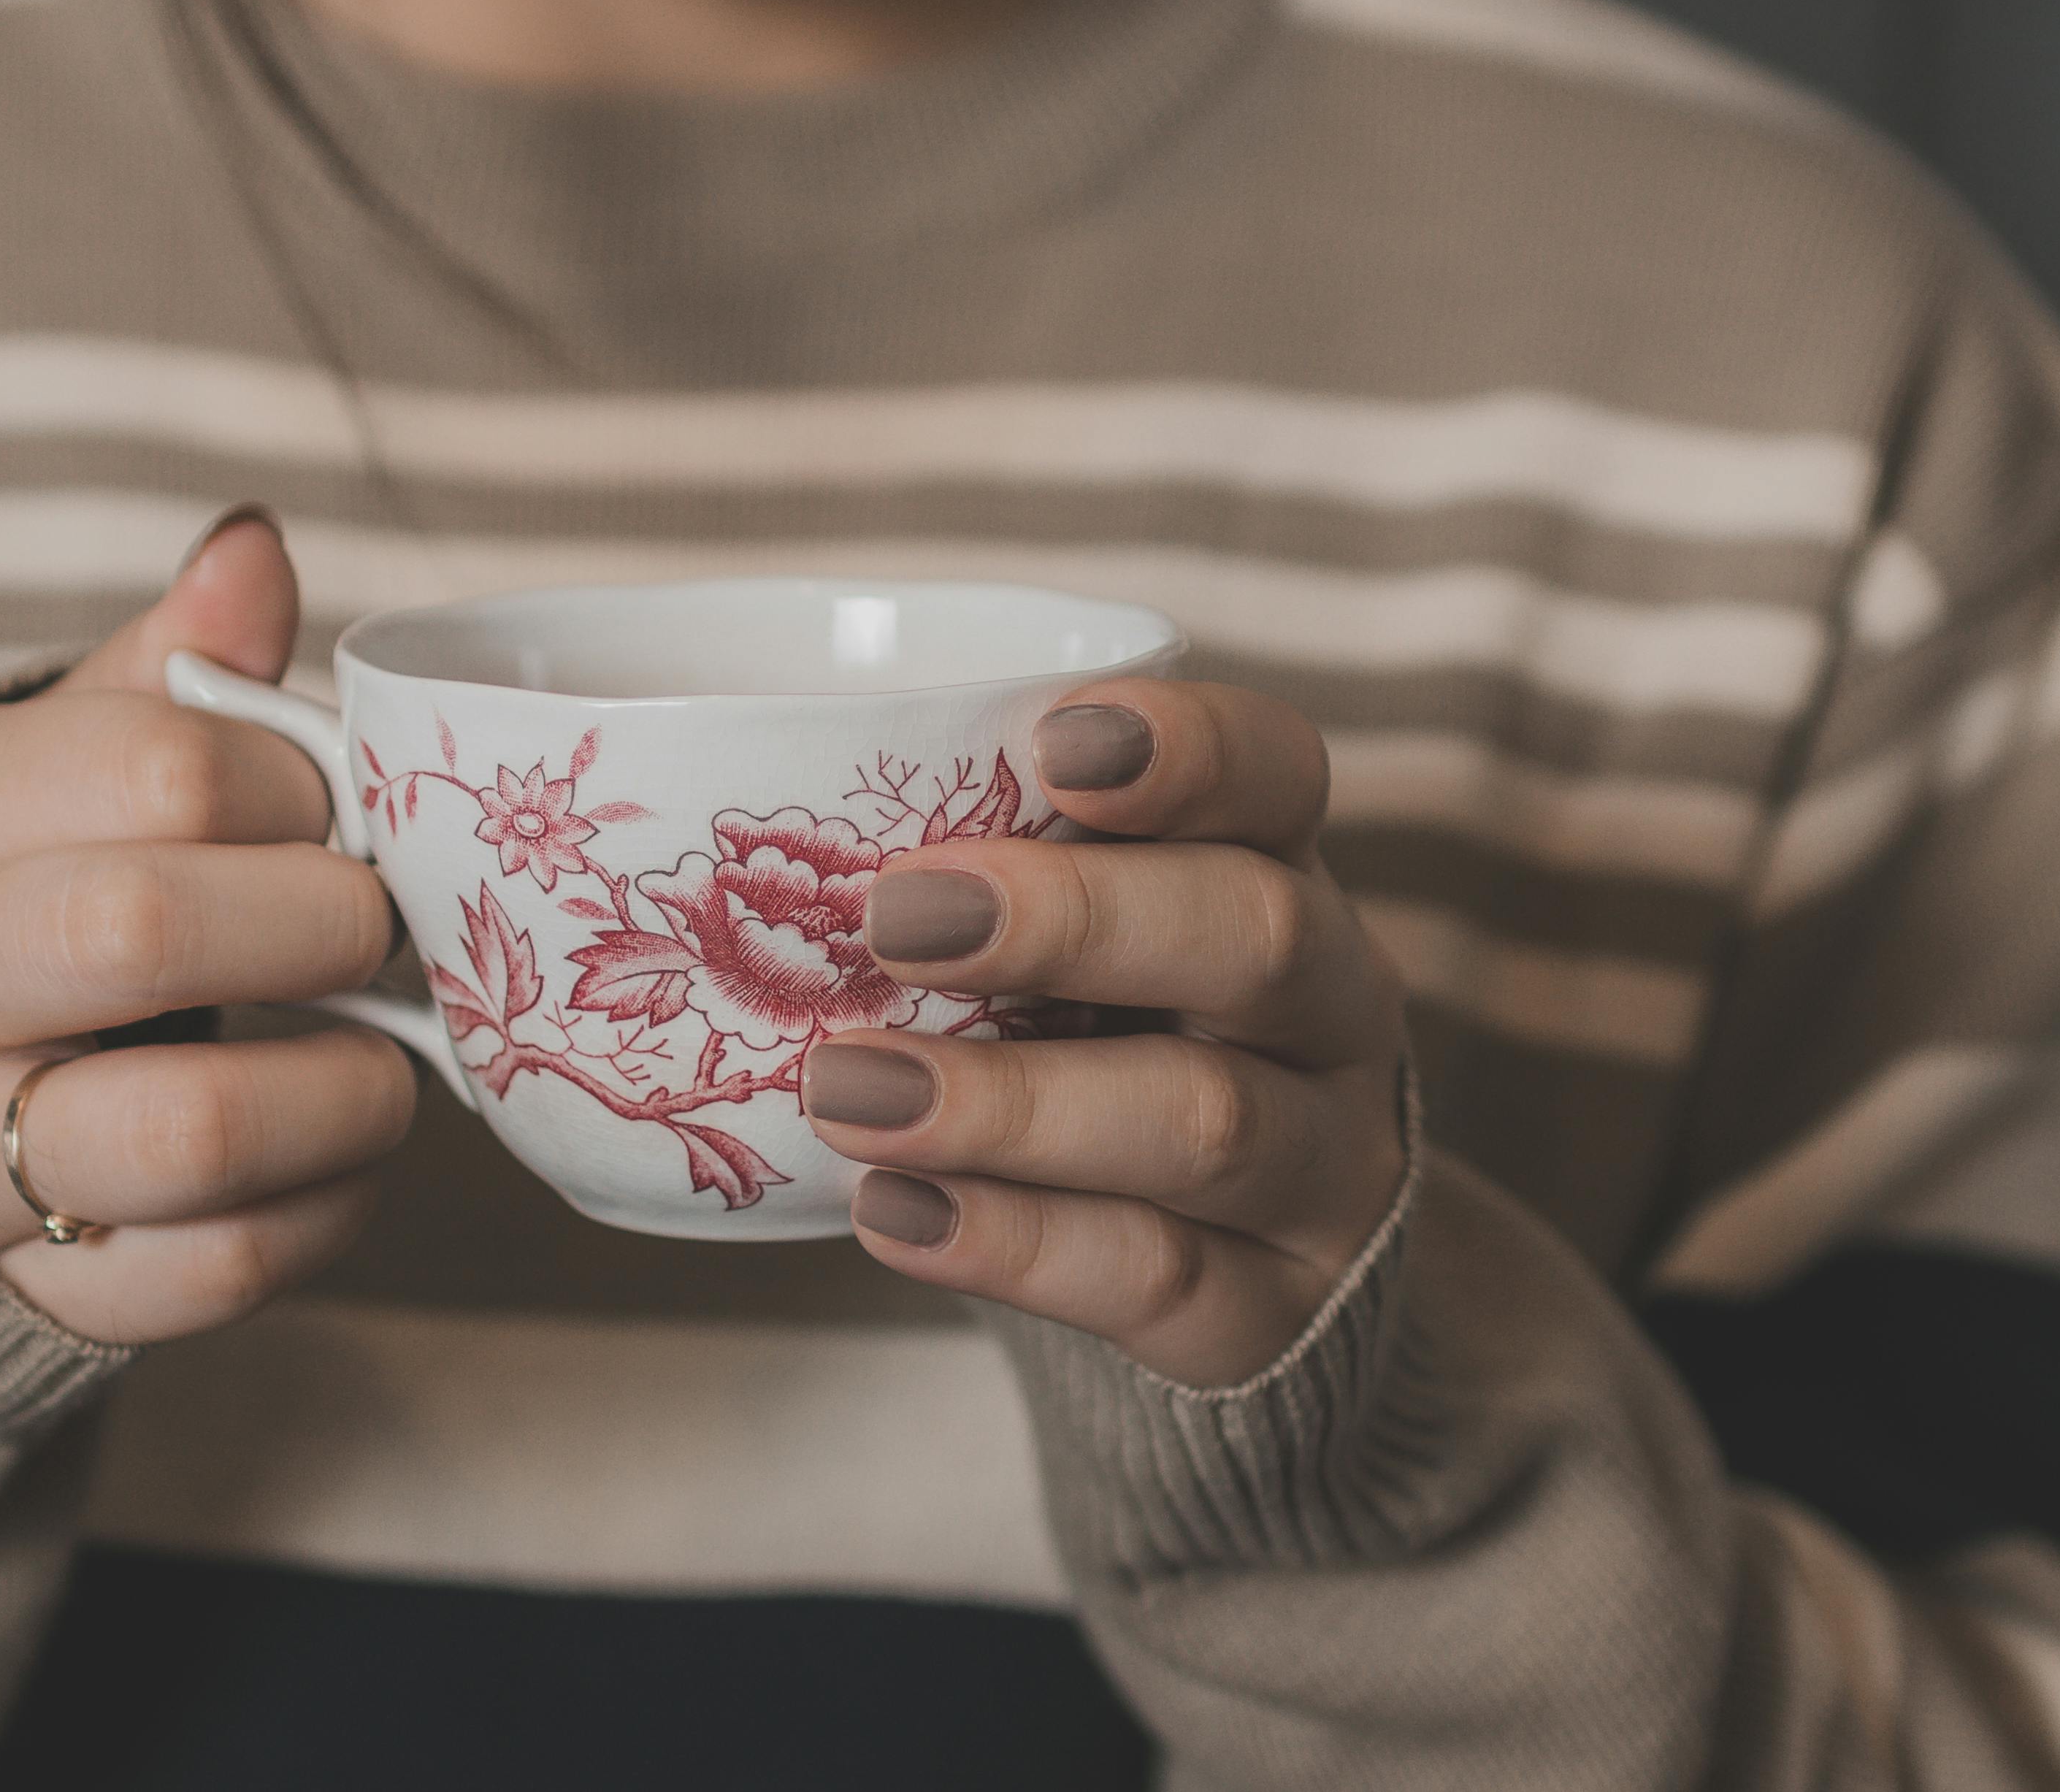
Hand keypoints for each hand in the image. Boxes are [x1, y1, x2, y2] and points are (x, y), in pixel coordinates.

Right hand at [0, 511, 411, 1345]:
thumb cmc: (0, 892)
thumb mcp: (40, 761)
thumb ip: (161, 673)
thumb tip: (253, 550)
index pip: (154, 769)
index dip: (296, 785)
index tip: (339, 808)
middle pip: (145, 930)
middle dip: (324, 922)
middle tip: (377, 925)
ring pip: (189, 1133)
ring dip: (345, 1093)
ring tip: (387, 1060)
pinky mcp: (25, 1287)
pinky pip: (211, 1271)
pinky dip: (321, 1217)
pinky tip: (338, 1158)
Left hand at [806, 683, 1410, 1387]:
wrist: (1280, 1276)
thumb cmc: (1122, 1048)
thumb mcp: (1092, 943)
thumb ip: (983, 875)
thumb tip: (729, 803)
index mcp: (1278, 873)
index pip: (1277, 775)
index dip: (1188, 748)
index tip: (1052, 743)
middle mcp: (1330, 1009)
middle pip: (1256, 935)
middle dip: (1073, 920)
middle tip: (894, 917)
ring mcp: (1323, 1170)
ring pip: (1205, 1123)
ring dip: (1010, 1105)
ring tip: (845, 1094)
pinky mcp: (1275, 1316)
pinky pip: (1161, 1279)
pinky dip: (1016, 1246)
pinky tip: (893, 1212)